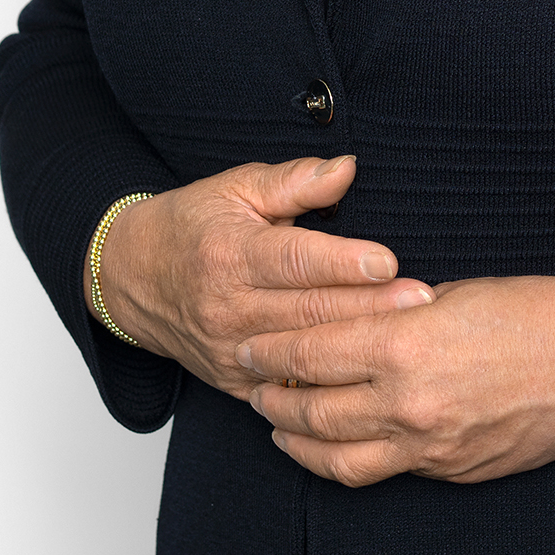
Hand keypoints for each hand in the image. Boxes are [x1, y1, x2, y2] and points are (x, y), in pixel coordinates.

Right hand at [90, 156, 432, 395]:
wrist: (133, 279)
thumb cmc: (193, 224)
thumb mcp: (237, 187)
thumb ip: (295, 181)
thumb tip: (347, 168)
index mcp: (232, 253)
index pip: (295, 259)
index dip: (343, 261)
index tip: (388, 260)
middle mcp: (229, 307)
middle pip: (309, 311)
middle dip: (370, 307)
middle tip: (421, 300)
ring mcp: (231, 351)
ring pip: (304, 353)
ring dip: (359, 346)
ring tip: (410, 336)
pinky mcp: (233, 381)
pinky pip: (287, 386)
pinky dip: (329, 383)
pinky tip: (370, 376)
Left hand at [240, 266, 554, 485]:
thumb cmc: (539, 312)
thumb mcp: (457, 292)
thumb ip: (399, 311)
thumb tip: (359, 318)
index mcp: (407, 341)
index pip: (313, 349)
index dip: (272, 347)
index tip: (249, 339)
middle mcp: (409, 400)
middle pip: (311, 406)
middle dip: (271, 392)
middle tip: (250, 378)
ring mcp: (429, 445)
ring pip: (335, 453)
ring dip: (297, 436)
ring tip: (278, 418)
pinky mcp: (449, 470)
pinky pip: (379, 470)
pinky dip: (344, 457)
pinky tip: (334, 442)